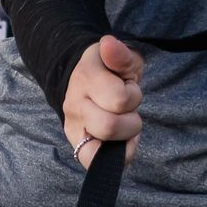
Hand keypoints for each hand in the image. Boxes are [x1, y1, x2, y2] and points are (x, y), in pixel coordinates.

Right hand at [66, 35, 144, 169]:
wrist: (85, 77)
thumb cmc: (112, 70)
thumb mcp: (122, 57)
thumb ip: (120, 54)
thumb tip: (109, 45)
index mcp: (86, 78)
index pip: (120, 100)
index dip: (132, 96)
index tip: (128, 88)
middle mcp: (75, 104)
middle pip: (110, 126)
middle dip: (130, 120)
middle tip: (126, 110)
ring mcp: (73, 125)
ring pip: (104, 148)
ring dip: (124, 137)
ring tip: (121, 122)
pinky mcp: (76, 143)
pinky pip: (92, 162)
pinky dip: (114, 156)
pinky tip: (120, 142)